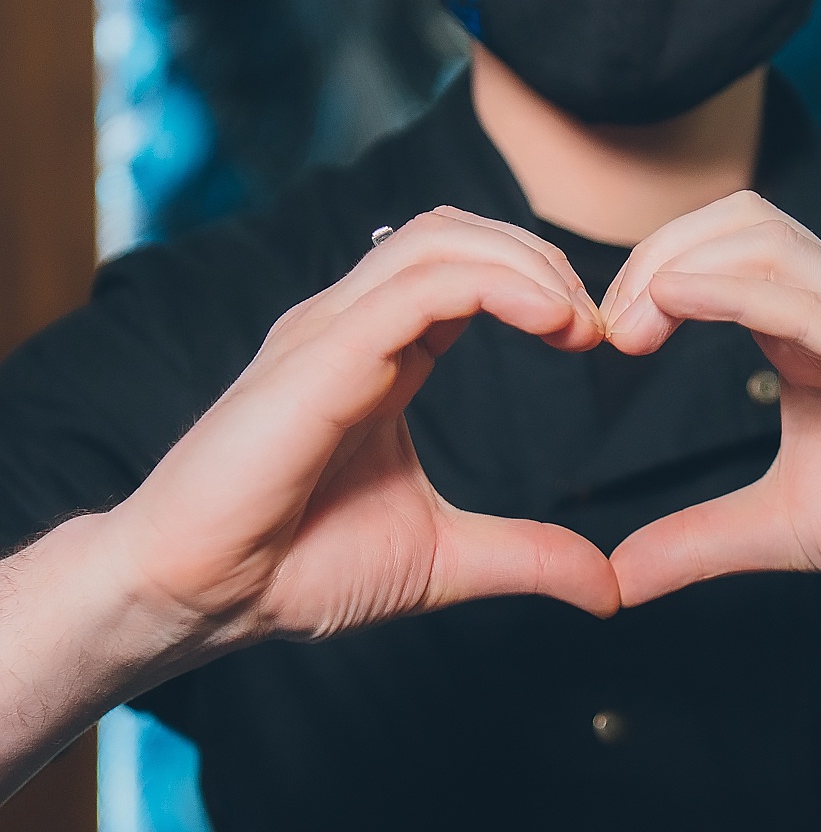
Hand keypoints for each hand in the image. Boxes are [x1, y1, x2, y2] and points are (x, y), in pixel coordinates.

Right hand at [112, 209, 618, 648]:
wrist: (202, 599)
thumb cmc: (292, 569)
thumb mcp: (443, 561)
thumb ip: (526, 558)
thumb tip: (608, 588)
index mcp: (378, 354)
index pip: (463, 267)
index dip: (538, 282)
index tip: (594, 340)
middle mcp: (351, 325)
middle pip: (454, 232)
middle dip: (539, 257)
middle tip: (598, 323)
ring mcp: (330, 329)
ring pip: (438, 239)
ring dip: (526, 261)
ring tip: (578, 319)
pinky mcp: (320, 352)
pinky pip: (419, 285)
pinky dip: (497, 284)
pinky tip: (551, 320)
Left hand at [601, 193, 820, 624]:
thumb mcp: (781, 528)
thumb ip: (698, 541)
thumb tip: (616, 578)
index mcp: (808, 324)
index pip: (717, 247)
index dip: (649, 274)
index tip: (601, 342)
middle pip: (733, 219)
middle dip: (654, 254)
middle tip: (604, 333)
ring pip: (766, 236)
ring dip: (680, 265)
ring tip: (631, 330)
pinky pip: (811, 301)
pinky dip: (736, 289)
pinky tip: (680, 303)